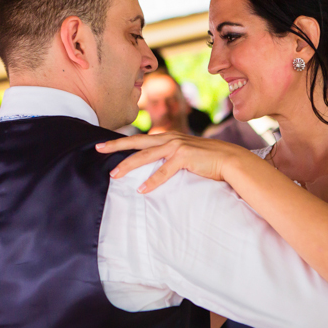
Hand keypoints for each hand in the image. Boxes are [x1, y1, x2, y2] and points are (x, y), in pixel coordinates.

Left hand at [95, 132, 250, 193]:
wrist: (230, 160)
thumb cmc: (207, 161)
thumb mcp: (184, 157)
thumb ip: (168, 159)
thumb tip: (151, 170)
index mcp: (167, 138)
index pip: (139, 140)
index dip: (120, 142)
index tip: (102, 145)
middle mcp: (169, 139)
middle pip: (136, 143)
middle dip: (116, 146)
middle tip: (98, 150)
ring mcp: (177, 146)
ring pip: (146, 156)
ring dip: (129, 165)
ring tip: (114, 175)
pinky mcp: (185, 157)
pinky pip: (164, 171)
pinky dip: (153, 180)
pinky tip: (142, 189)